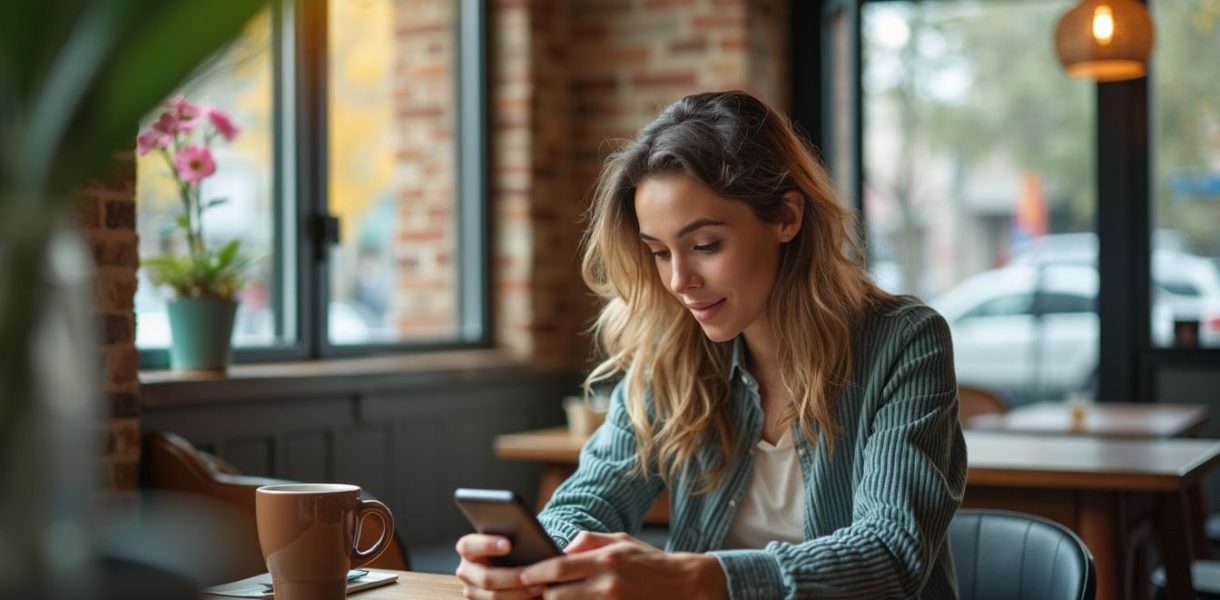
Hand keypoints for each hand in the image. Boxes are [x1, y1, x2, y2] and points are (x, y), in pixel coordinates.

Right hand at [454, 534, 546, 598]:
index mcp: (467, 549)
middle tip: (532, 573)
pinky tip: (536, 595)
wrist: (509, 563)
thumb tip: (526, 524)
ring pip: (494, 597)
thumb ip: (511, 530)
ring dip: (519, 593)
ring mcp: (472, 591)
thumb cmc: (510, 545)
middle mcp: (465, 571)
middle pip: (486, 578)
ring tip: (541, 585)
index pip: (468, 545)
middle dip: (512, 577)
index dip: (487, 544)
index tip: (509, 545)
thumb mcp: (507, 536)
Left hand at [518, 532, 726, 599]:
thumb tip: (560, 550)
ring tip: (553, 596)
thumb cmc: (648, 561)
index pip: (559, 568)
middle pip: (558, 596)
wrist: (685, 584)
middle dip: (542, 595)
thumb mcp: (620, 540)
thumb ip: (588, 542)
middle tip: (533, 592)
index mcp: (606, 560)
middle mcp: (608, 584)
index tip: (521, 576)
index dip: (535, 574)